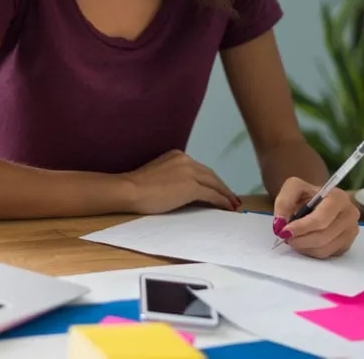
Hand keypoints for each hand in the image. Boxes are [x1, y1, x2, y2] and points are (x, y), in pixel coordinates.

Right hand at [120, 150, 240, 214]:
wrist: (130, 190)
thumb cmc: (138, 186)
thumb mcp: (159, 174)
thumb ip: (174, 177)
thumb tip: (185, 190)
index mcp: (177, 156)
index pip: (200, 169)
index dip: (211, 180)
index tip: (217, 189)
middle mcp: (186, 160)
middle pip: (210, 175)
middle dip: (222, 187)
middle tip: (232, 197)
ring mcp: (189, 172)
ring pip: (214, 184)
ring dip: (225, 194)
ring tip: (233, 204)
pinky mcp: (191, 187)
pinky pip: (212, 195)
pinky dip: (222, 201)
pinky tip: (227, 207)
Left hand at [272, 177, 359, 257]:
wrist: (317, 200)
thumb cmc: (306, 194)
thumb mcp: (293, 188)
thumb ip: (284, 202)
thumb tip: (280, 224)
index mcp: (338, 198)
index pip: (321, 219)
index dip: (301, 228)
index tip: (284, 231)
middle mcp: (350, 215)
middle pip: (323, 236)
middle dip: (300, 239)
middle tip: (285, 237)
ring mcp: (351, 231)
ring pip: (324, 249)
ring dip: (304, 247)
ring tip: (293, 238)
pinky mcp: (347, 245)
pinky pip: (327, 255)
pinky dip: (311, 251)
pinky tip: (304, 242)